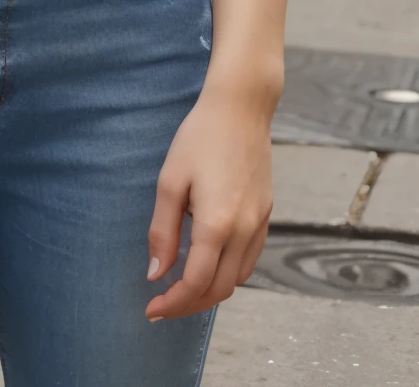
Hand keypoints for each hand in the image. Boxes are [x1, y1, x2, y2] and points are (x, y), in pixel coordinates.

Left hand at [145, 80, 275, 318]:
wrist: (241, 108)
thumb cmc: (199, 137)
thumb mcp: (170, 180)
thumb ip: (162, 230)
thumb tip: (156, 273)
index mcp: (218, 224)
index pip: (196, 283)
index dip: (172, 303)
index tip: (151, 309)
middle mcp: (245, 230)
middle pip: (219, 290)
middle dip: (189, 305)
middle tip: (162, 304)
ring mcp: (260, 224)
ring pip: (237, 279)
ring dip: (210, 292)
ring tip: (182, 288)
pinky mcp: (266, 214)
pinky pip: (249, 260)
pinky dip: (228, 273)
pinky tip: (208, 263)